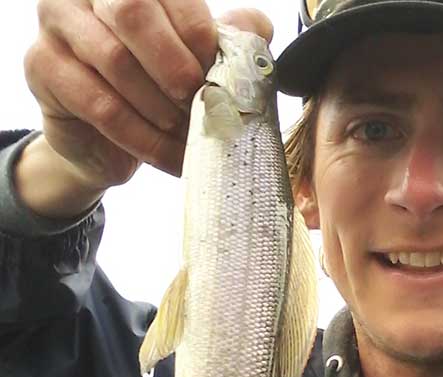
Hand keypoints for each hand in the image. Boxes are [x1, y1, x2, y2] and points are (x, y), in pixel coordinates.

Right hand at [23, 0, 273, 191]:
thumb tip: (260, 27)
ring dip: (163, 108)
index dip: (201, 37)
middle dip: (176, 66)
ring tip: (188, 135)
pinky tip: (170, 156)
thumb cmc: (159, 92)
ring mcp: (56, 23)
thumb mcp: (199, 62)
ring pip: (117, 63)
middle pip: (132, 9)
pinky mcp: (41, 67)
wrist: (110, 142)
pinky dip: (145, 138)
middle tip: (198, 102)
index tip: (219, 78)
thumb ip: (231, 37)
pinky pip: (102, 107)